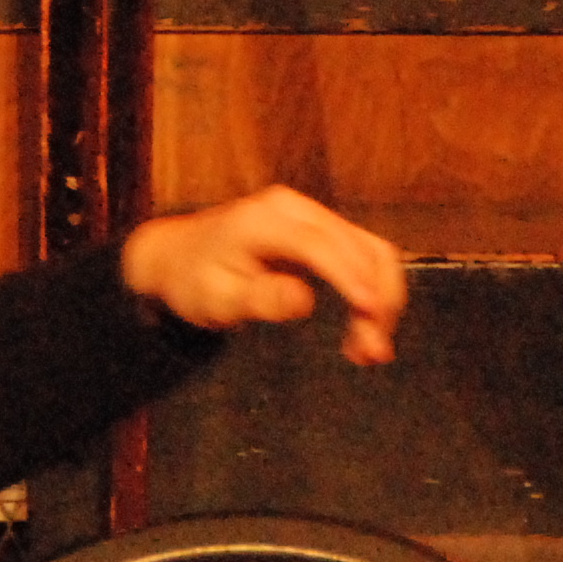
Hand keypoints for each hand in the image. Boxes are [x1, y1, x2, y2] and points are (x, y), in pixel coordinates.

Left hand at [119, 186, 406, 364]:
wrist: (180, 256)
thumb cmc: (194, 281)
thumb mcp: (215, 299)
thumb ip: (259, 299)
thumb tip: (304, 300)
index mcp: (263, 220)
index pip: (318, 244)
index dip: (349, 276)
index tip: (372, 312)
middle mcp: (293, 208)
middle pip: (355, 245)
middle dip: (375, 298)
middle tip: (373, 353)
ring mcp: (310, 214)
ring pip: (368, 248)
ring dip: (382, 295)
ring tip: (372, 348)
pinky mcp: (321, 229)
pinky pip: (361, 253)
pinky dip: (373, 287)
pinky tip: (366, 325)